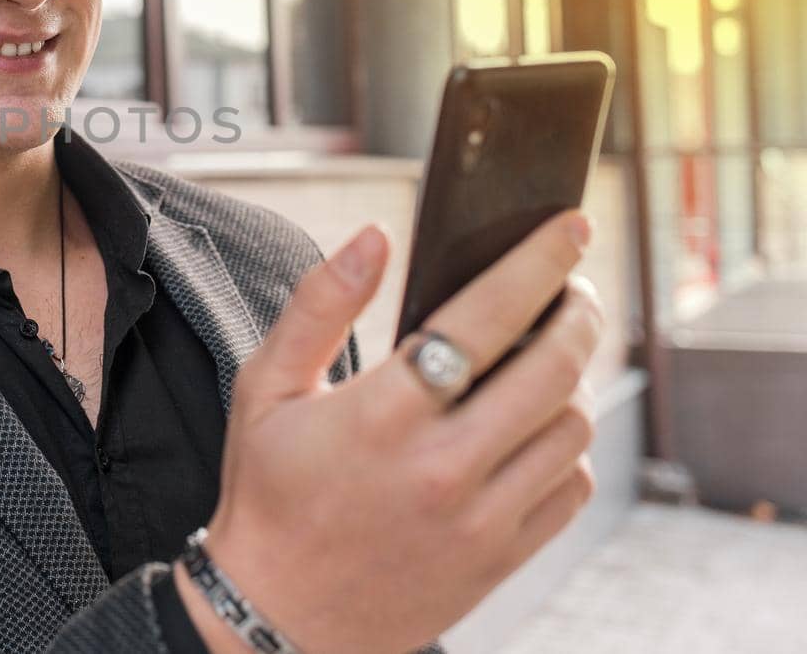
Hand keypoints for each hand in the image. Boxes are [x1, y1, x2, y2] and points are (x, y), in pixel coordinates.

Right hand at [175, 210, 602, 653]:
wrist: (276, 615)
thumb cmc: (268, 493)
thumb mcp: (266, 388)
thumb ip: (320, 304)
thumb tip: (374, 237)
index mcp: (381, 415)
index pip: (485, 318)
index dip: (538, 262)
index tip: (568, 228)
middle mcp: (441, 466)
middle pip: (553, 366)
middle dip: (578, 311)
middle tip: (574, 288)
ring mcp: (479, 518)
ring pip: (573, 426)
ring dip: (575, 377)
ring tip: (551, 355)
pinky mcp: (500, 558)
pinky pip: (571, 488)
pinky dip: (569, 447)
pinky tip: (537, 426)